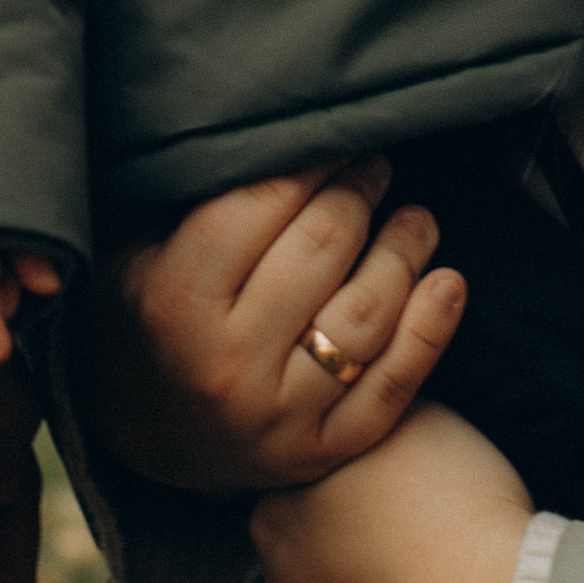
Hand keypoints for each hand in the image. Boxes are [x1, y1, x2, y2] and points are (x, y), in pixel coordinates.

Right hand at [74, 156, 463, 493]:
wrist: (143, 435)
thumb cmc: (147, 316)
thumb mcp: (135, 252)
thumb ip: (191, 197)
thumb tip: (272, 128)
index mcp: (175, 302)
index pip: (260, 204)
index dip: (310, 159)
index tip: (334, 137)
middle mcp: (227, 365)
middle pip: (323, 247)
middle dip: (360, 190)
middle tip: (374, 166)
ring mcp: (277, 417)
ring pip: (368, 312)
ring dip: (406, 248)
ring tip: (416, 218)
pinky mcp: (319, 453)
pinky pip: (392, 387)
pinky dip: (431, 329)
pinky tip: (449, 283)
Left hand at [254, 405, 528, 582]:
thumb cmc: (467, 515)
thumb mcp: (422, 423)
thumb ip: (373, 425)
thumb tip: (367, 418)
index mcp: (282, 507)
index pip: (297, 497)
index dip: (349, 502)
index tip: (395, 509)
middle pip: (303, 568)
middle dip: (344, 568)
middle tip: (413, 565)